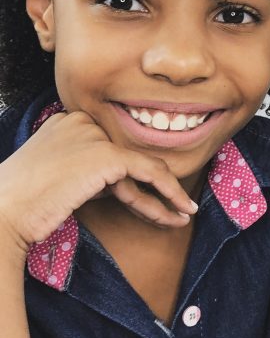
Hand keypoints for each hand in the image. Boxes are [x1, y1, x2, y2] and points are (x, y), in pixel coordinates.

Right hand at [0, 111, 196, 257]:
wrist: (3, 213)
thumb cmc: (25, 204)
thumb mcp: (63, 179)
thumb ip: (94, 174)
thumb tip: (129, 187)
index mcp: (69, 122)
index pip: (111, 151)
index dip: (131, 183)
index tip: (149, 205)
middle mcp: (84, 121)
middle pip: (127, 160)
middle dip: (151, 191)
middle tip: (175, 211)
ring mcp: (95, 136)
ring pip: (142, 167)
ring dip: (166, 196)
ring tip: (183, 216)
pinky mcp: (106, 154)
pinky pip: (150, 172)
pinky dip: (169, 191)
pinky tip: (180, 209)